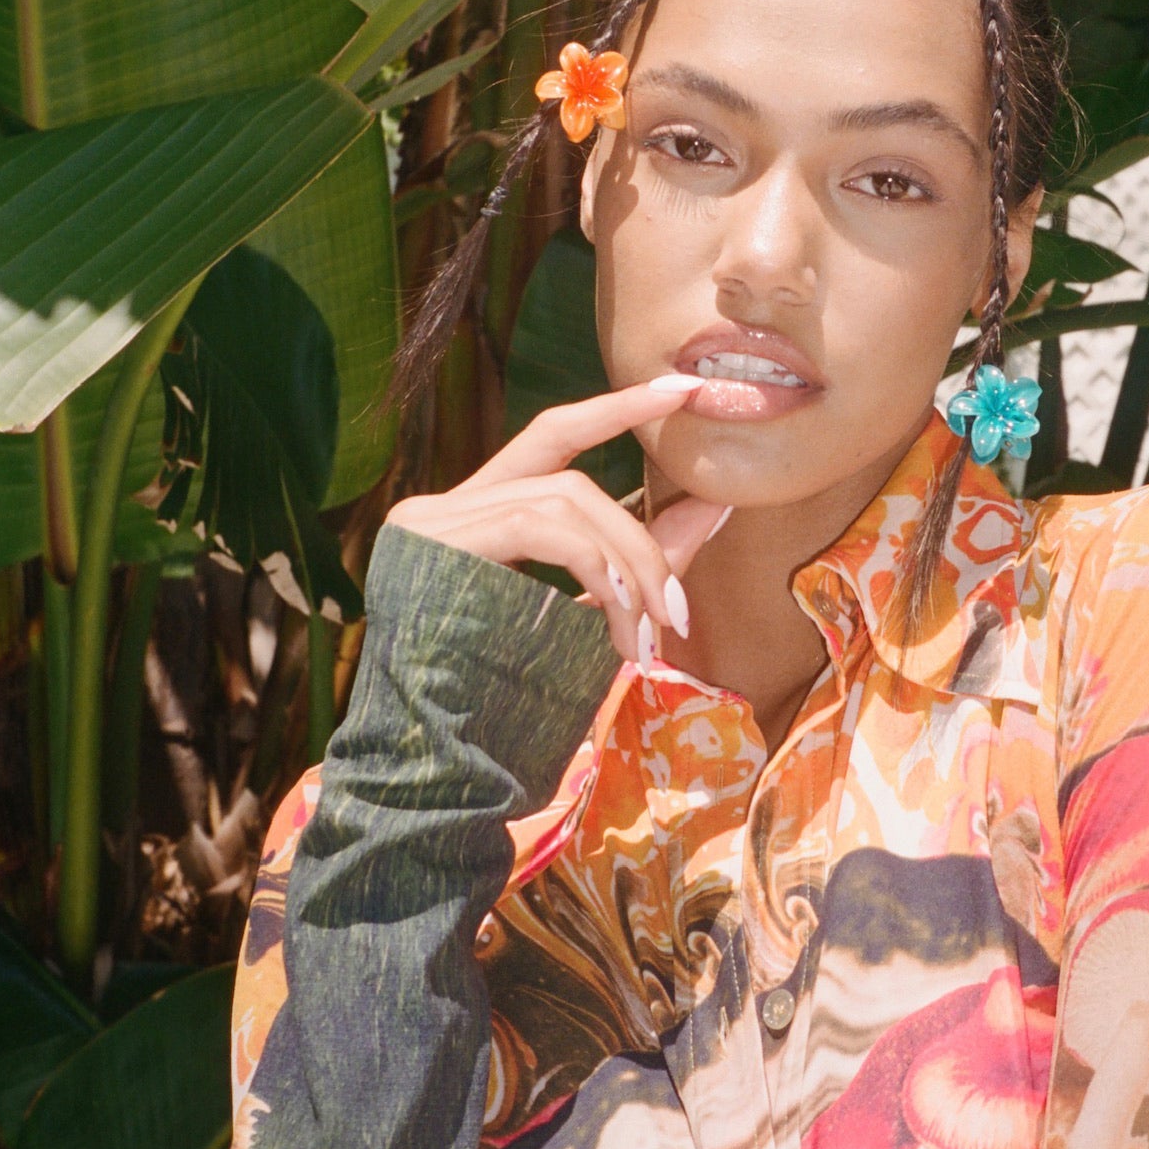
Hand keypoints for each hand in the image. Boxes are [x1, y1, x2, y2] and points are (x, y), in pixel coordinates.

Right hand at [385, 377, 727, 668]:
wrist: (440, 758)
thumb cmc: (513, 693)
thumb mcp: (590, 610)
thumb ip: (642, 555)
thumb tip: (718, 501)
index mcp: (479, 515)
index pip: (554, 435)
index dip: (616, 408)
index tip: (684, 390)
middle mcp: (445, 505)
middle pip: (572, 481)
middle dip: (639, 541)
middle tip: (678, 612)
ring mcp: (429, 520)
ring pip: (563, 500)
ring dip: (624, 567)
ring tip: (646, 634)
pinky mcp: (431, 541)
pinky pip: (537, 524)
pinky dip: (592, 563)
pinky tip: (615, 609)